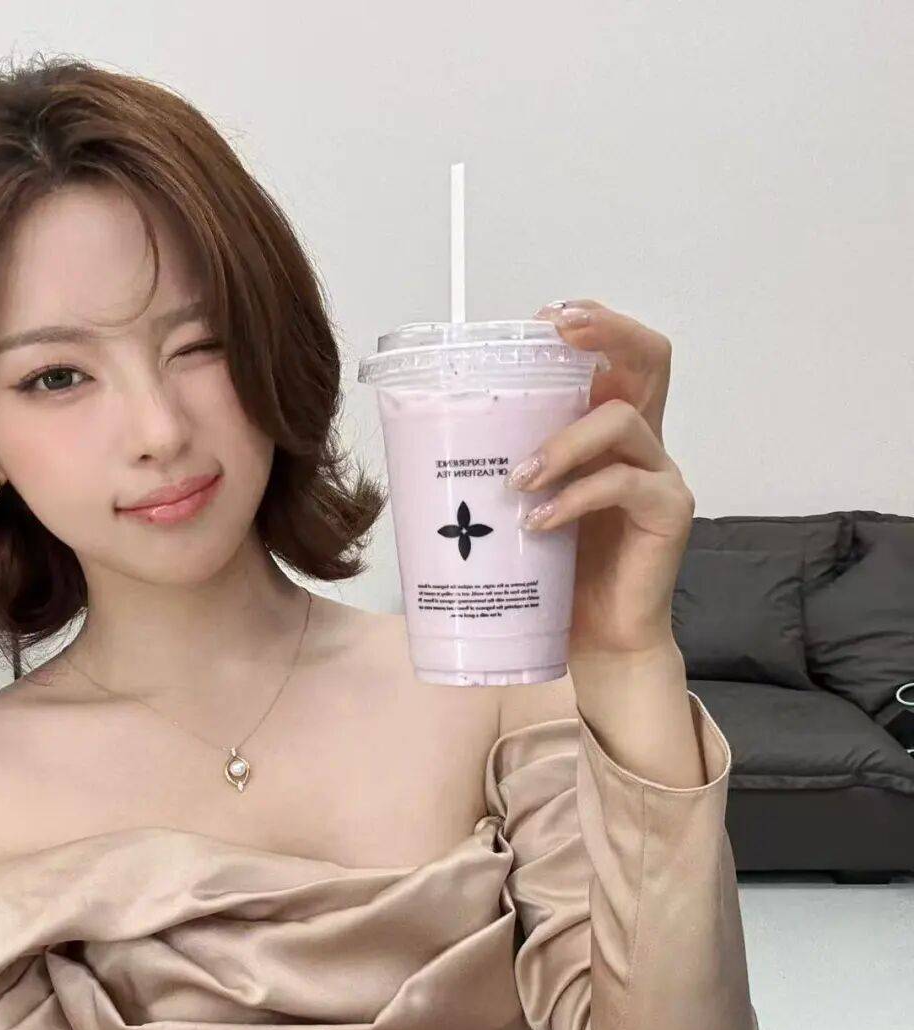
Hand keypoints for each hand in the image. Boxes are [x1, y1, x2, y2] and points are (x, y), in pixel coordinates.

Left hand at [507, 299, 694, 663]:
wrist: (598, 640)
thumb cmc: (558, 574)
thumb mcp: (527, 506)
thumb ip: (510, 466)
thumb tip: (430, 436)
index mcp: (607, 433)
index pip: (617, 357)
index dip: (593, 325)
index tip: (543, 320)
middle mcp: (642, 443)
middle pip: (650, 358)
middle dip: (607, 332)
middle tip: (557, 333)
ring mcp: (660, 474)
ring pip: (621, 420)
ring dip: (562, 442)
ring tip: (519, 479)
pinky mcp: (667, 512)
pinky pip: (623, 484)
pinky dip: (575, 497)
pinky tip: (539, 523)